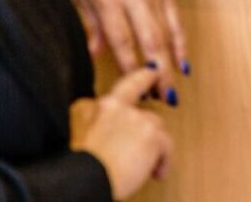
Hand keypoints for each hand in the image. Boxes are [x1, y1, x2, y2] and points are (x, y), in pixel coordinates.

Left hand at [69, 0, 187, 97]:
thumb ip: (89, 26)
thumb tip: (94, 57)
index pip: (122, 41)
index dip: (130, 69)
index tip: (133, 92)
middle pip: (151, 40)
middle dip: (157, 73)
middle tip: (160, 99)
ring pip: (167, 32)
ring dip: (171, 63)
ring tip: (170, 91)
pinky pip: (176, 18)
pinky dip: (181, 42)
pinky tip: (183, 63)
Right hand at [70, 68, 172, 199]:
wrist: (87, 179)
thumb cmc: (83, 165)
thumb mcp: (83, 135)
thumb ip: (97, 121)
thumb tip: (104, 125)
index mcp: (105, 106)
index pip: (130, 84)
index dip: (144, 75)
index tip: (153, 70)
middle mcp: (123, 108)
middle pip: (146, 113)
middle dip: (146, 134)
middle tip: (143, 151)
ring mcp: (138, 119)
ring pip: (157, 128)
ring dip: (154, 147)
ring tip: (147, 165)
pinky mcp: (152, 136)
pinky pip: (167, 146)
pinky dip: (164, 160)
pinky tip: (157, 171)